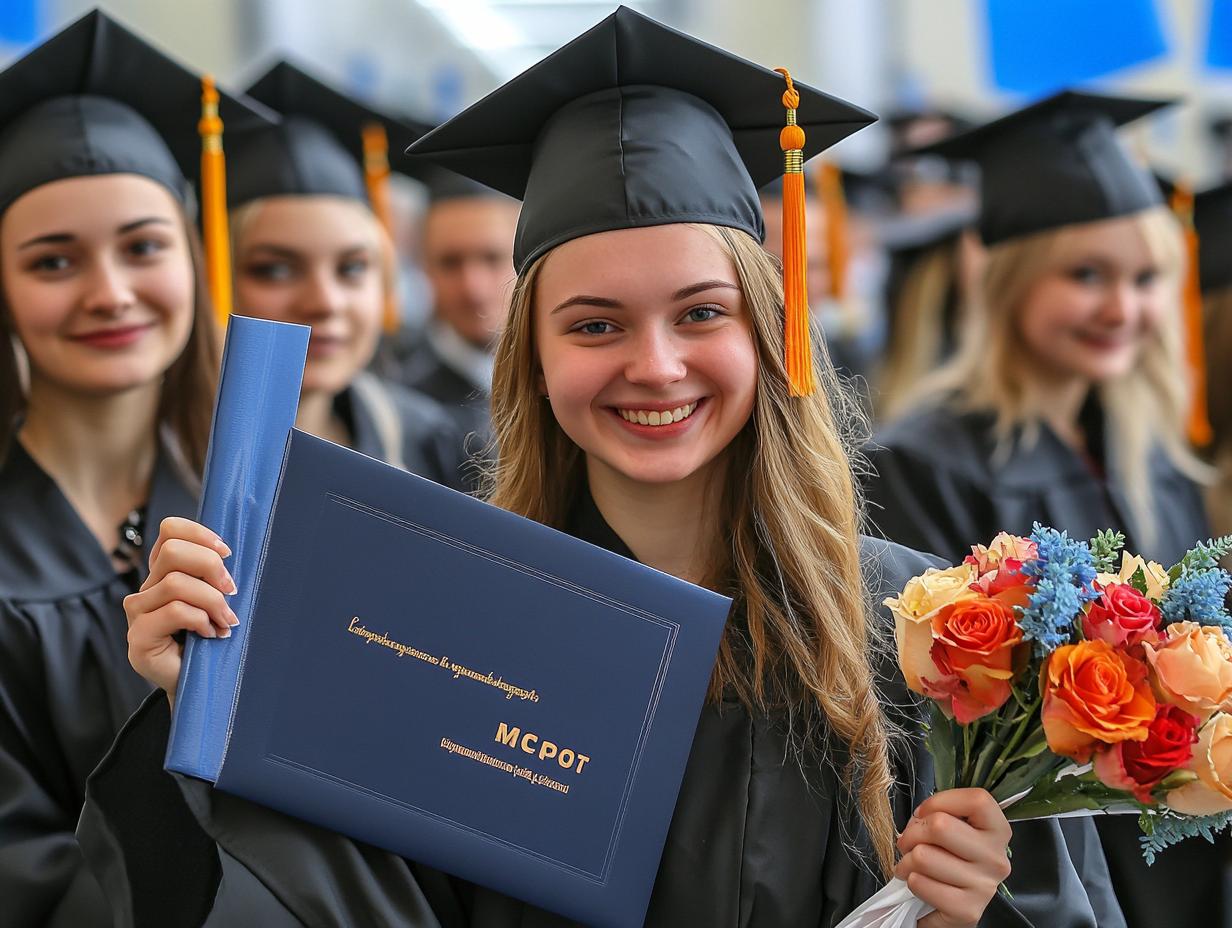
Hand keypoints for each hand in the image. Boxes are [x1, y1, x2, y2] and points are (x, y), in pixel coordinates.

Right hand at [124, 517, 237, 704]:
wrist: (199, 684)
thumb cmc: (212, 639)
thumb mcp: (217, 599)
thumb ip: (214, 575)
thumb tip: (228, 553)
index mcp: (164, 572)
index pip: (170, 530)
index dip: (199, 534)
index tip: (227, 552)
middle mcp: (146, 588)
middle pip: (172, 552)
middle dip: (210, 567)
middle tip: (231, 590)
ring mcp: (138, 612)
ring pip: (177, 584)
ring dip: (212, 601)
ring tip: (226, 620)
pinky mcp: (138, 637)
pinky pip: (175, 611)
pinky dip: (201, 620)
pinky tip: (210, 634)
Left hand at [894, 788, 1011, 927]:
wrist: (952, 905)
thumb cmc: (949, 858)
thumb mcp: (954, 829)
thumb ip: (942, 814)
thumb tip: (919, 818)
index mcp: (998, 831)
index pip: (977, 800)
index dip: (940, 801)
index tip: (925, 814)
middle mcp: (996, 859)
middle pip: (940, 826)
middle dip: (912, 833)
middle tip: (908, 842)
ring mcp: (984, 887)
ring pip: (923, 856)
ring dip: (906, 860)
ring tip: (910, 864)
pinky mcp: (967, 911)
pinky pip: (920, 883)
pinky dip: (911, 881)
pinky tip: (918, 883)